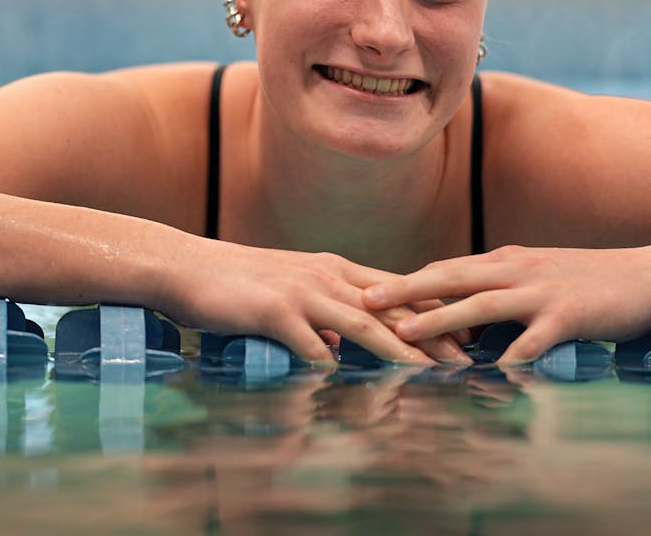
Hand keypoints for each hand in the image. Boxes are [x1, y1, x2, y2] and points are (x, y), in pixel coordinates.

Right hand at [161, 239, 470, 365]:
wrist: (185, 265)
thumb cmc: (234, 283)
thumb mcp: (289, 290)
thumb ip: (319, 313)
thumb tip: (337, 345)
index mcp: (334, 270)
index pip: (396, 292)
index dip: (432, 313)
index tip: (465, 333)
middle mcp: (326, 276)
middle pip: (390, 308)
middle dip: (431, 335)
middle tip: (465, 359)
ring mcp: (302, 292)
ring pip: (363, 324)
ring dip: (398, 351)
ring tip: (427, 374)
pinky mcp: (275, 311)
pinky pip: (311, 343)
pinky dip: (334, 364)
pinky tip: (352, 385)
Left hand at [361, 245, 650, 363]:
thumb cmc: (592, 281)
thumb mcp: (538, 276)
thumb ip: (501, 289)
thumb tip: (461, 311)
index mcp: (507, 261)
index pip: (447, 269)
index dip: (407, 281)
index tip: (366, 289)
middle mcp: (518, 270)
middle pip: (450, 278)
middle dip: (405, 291)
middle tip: (364, 302)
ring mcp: (542, 291)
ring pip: (481, 304)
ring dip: (440, 319)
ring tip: (406, 334)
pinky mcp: (570, 315)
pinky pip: (535, 338)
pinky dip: (512, 353)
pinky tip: (489, 371)